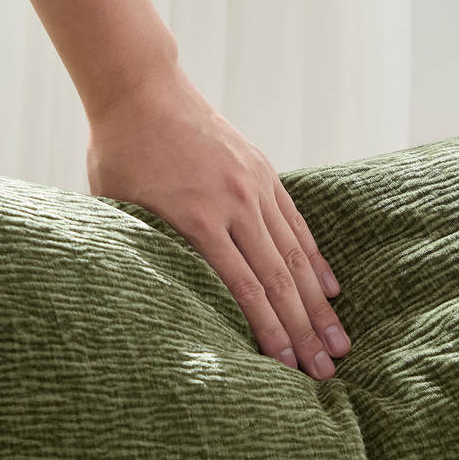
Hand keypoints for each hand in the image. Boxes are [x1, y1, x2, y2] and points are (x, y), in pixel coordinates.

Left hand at [85, 63, 349, 379]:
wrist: (141, 88)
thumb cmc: (119, 154)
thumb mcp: (119, 211)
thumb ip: (145, 253)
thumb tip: (155, 303)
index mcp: (197, 219)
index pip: (244, 289)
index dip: (269, 332)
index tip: (286, 368)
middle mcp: (235, 204)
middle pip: (279, 279)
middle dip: (304, 331)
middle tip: (326, 370)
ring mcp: (255, 186)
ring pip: (295, 255)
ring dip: (319, 304)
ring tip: (339, 342)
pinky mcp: (264, 173)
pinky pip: (295, 224)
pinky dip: (315, 259)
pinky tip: (331, 289)